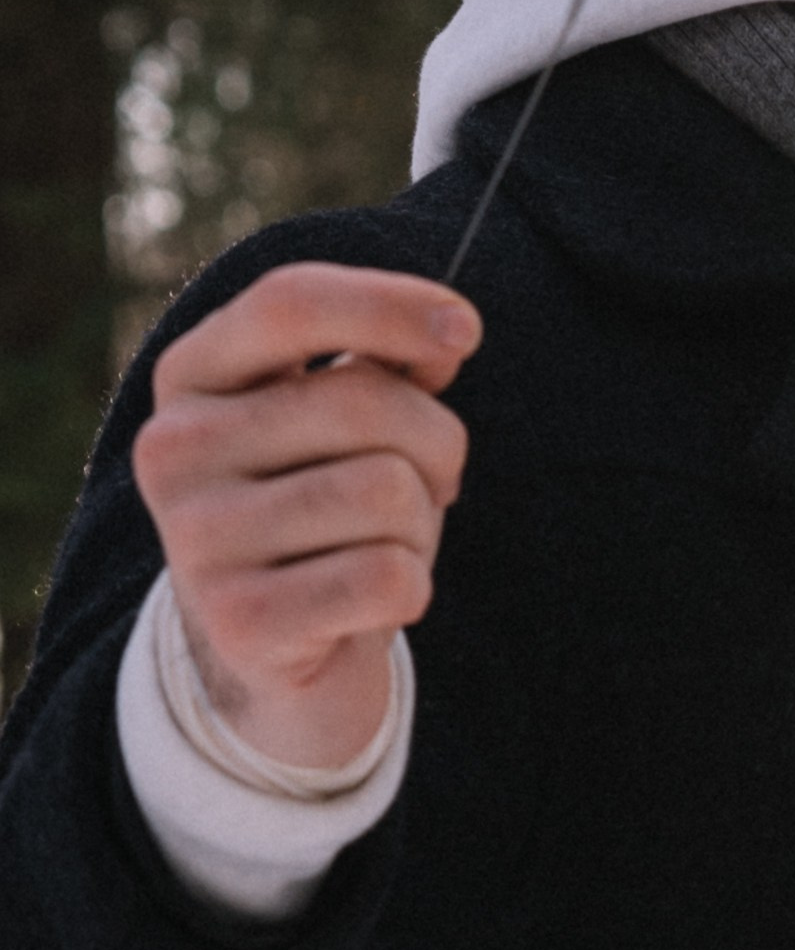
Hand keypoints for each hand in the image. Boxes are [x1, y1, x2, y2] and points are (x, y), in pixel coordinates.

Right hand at [132, 264, 478, 771]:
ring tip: (378, 544)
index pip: (291, 302)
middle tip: (428, 484)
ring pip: (388, 491)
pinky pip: (388, 577)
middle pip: (366, 401)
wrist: (275, 647)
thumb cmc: (325, 502)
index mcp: (192, 373)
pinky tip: (366, 603)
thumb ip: (383, 361)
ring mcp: (195, 537)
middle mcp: (173, 447)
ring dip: (420, 524)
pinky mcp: (237, 622)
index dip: (391, 304)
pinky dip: (411, 589)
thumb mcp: (342, 416)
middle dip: (436, 442)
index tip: (466, 330)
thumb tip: (446, 336)